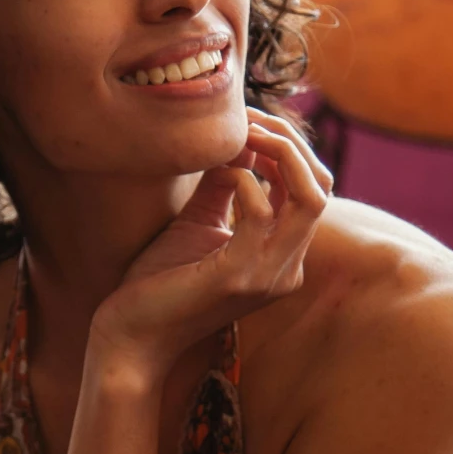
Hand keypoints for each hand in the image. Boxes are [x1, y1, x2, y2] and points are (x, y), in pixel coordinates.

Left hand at [92, 109, 331, 377]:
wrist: (132, 334)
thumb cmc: (161, 281)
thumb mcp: (199, 221)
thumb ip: (223, 184)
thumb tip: (240, 140)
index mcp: (282, 257)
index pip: (313, 189)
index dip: (288, 147)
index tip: (250, 121)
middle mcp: (286, 269)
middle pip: (320, 186)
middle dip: (290, 141)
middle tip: (250, 119)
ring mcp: (268, 276)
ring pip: (309, 197)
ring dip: (277, 152)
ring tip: (242, 134)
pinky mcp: (239, 278)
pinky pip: (262, 213)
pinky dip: (245, 180)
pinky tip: (222, 173)